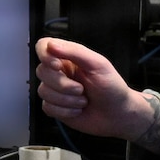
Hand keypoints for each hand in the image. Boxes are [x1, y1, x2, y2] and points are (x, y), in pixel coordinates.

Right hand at [36, 37, 156, 140]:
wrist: (118, 114)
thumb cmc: (112, 87)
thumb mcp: (98, 64)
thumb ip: (75, 51)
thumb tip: (51, 45)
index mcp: (68, 58)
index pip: (43, 46)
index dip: (44, 55)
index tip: (57, 65)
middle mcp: (59, 72)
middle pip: (41, 72)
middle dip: (63, 85)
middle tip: (82, 89)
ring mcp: (56, 90)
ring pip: (43, 91)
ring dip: (67, 100)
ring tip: (83, 101)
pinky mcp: (55, 107)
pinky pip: (47, 107)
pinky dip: (65, 111)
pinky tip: (78, 110)